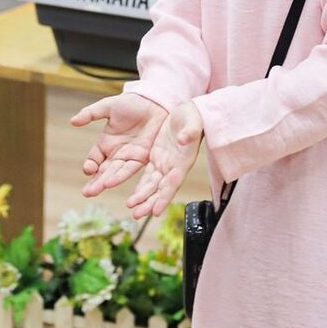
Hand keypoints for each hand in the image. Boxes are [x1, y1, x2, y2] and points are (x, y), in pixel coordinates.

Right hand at [71, 93, 167, 198]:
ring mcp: (129, 156)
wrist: (154, 101)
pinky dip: (122, 176)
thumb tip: (73, 121)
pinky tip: (114, 183)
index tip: (88, 169)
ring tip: (97, 191)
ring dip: (107, 182)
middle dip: (95, 181)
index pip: (94, 158)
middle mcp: (116, 152)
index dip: (90, 164)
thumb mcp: (108, 106)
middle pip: (103, 170)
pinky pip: (131, 169)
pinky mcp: (143, 156)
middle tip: (87, 193)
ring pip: (116, 173)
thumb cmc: (131, 103)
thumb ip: (91, 113)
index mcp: (106, 142)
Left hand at [124, 101, 203, 219]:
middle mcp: (175, 167)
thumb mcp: (193, 122)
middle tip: (137, 214)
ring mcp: (166, 164)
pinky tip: (133, 198)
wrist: (191, 113)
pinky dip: (141, 188)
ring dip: (143, 198)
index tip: (156, 211)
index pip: (173, 183)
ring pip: (153, 186)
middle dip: (150, 202)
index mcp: (184, 161)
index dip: (165, 197)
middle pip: (161, 189)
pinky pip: (148, 177)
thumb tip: (184, 139)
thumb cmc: (194, 118)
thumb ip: (190, 132)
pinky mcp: (158, 159)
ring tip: (132, 209)